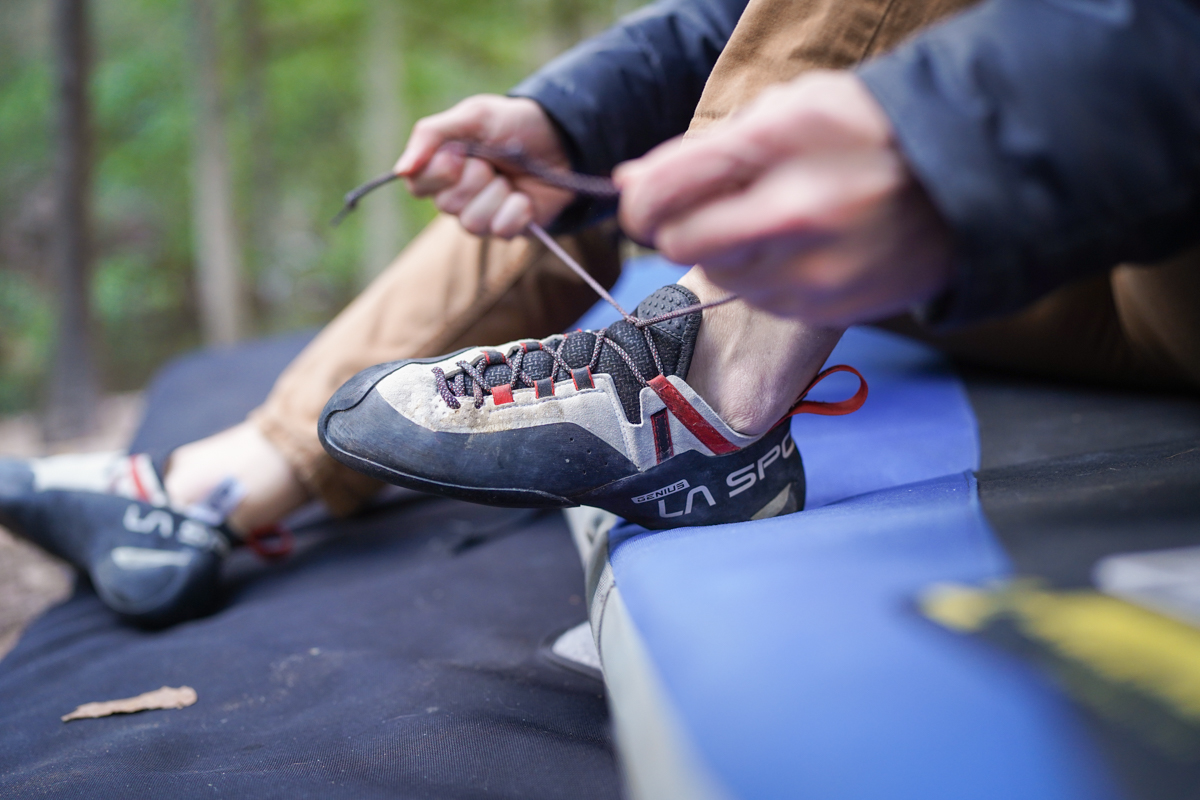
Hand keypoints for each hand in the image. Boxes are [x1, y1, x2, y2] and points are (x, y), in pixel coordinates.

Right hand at [395, 95, 573, 237]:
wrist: (562, 138)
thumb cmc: (514, 123)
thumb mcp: (473, 116)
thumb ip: (432, 135)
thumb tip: (399, 171)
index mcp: (442, 166)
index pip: (416, 184)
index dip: (439, 172)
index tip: (460, 153)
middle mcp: (457, 194)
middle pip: (446, 206)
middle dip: (475, 179)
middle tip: (493, 161)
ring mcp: (483, 214)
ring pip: (472, 223)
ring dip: (497, 195)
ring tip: (510, 178)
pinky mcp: (508, 228)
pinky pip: (501, 231)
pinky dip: (517, 210)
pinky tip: (525, 196)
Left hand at [615, 72, 953, 325]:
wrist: (969, 180)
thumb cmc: (868, 134)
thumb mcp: (789, 112)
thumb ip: (705, 150)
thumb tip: (629, 183)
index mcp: (782, 152)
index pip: (665, 195)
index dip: (640, 200)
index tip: (643, 198)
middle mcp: (797, 222)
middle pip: (681, 244)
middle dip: (679, 226)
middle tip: (707, 207)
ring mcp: (817, 275)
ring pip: (720, 276)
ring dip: (727, 251)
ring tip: (776, 219)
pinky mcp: (832, 312)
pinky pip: (762, 300)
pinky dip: (766, 276)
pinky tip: (804, 247)